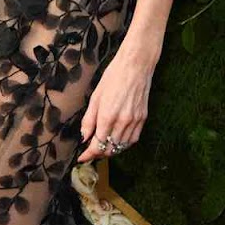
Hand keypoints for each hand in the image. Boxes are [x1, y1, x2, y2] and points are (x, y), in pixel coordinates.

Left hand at [78, 45, 155, 163]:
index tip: (82, 158)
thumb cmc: (113, 77)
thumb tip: (84, 138)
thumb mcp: (95, 97)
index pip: (97, 145)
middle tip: (90, 151)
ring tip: (102, 146)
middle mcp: (122, 122)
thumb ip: (89, 120)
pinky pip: (133, 139)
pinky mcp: (143, 119)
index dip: (88, 155)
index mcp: (107, 116)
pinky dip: (123, 144)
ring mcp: (134, 121)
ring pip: (121, 147)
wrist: (136, 66)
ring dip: (111, 150)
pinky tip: (116, 140)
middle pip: (109, 149)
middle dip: (98, 153)